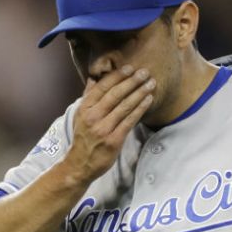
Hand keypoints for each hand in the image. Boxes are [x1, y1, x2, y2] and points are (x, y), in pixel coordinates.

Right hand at [66, 65, 154, 181]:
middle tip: (145, 72)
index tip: (129, 68)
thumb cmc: (83, 137)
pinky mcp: (114, 140)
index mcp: (85, 108)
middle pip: (115, 95)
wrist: (80, 164)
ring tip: (151, 83)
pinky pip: (130, 121)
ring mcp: (104, 129)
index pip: (102, 87)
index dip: (117, 76)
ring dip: (139, 93)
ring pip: (125, 106)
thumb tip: (94, 78)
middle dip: (132, 81)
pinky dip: (140, 109)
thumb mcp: (80, 115)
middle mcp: (93, 117)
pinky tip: (149, 100)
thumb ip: (88, 96)